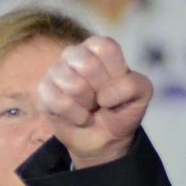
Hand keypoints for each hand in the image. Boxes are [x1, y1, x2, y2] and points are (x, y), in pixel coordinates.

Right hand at [37, 36, 151, 167]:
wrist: (106, 138)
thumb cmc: (122, 108)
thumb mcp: (142, 95)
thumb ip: (134, 85)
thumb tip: (104, 94)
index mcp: (100, 48)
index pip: (104, 47)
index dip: (115, 72)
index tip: (117, 84)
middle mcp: (75, 54)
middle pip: (86, 64)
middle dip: (101, 89)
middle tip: (103, 98)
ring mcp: (56, 71)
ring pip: (72, 84)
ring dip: (88, 104)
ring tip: (91, 106)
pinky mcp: (44, 91)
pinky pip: (60, 102)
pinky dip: (77, 116)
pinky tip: (80, 116)